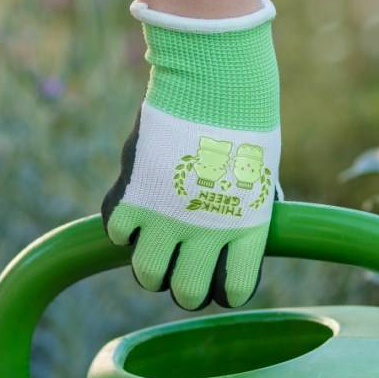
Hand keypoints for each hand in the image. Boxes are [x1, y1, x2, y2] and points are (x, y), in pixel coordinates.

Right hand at [102, 0, 280, 309]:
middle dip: (186, 285)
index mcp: (248, 232)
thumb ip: (246, 213)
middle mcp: (207, 234)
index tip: (221, 272)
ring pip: (148, 275)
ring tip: (158, 240)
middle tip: (184, 265)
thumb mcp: (260, 176)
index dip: (227, 286)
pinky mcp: (130, 199)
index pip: (235, 292)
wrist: (214, 83)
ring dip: (152, 261)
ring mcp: (165, 219)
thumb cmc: (245, 123)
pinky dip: (124, 223)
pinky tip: (138, 203)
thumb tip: (235, 239)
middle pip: (187, 294)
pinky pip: (117, 234)